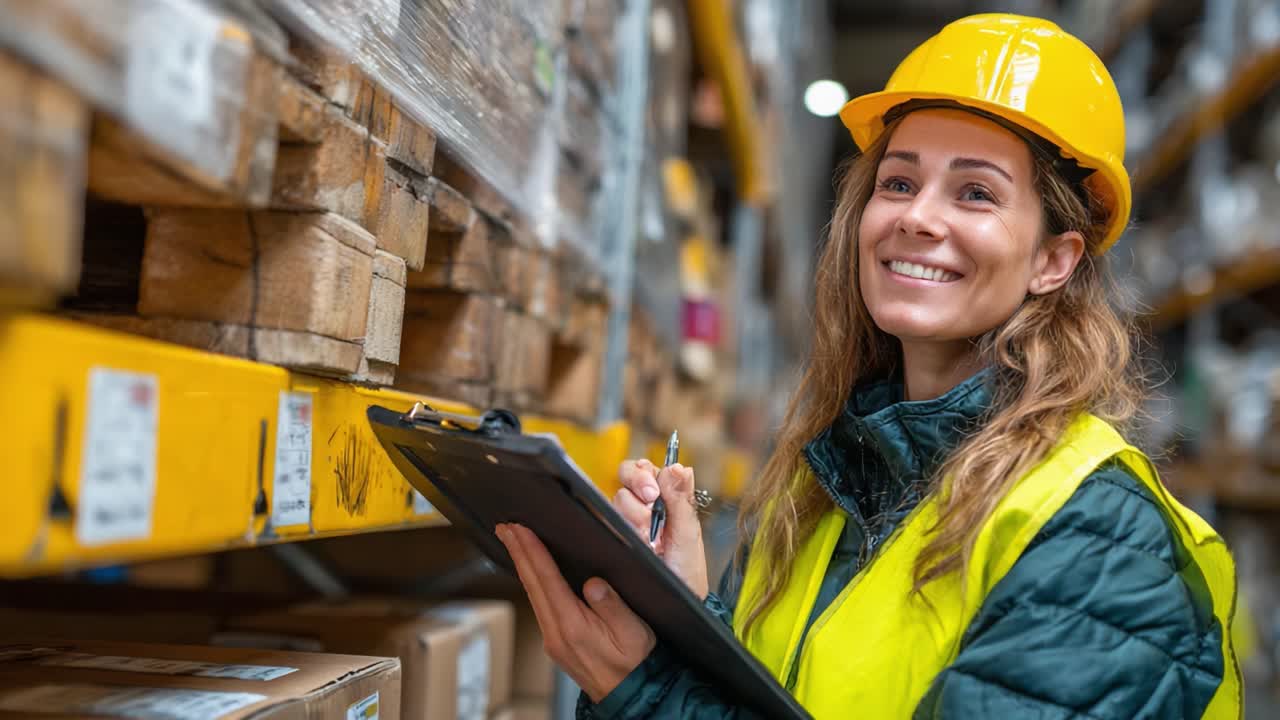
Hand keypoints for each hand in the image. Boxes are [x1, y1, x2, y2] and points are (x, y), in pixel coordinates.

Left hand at [495, 523, 655, 701]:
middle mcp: (556, 633)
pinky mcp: (555, 641)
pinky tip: (531, 571)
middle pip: (531, 583)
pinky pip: (538, 604)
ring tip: (513, 541)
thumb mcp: (634, 633)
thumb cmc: (635, 664)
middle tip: (505, 527)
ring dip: (522, 564)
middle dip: (518, 552)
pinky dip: (531, 581)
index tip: (520, 530)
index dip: (532, 551)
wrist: (629, 696)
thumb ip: (613, 607)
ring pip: (532, 593)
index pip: (547, 580)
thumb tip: (593, 582)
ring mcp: (553, 638)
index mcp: (574, 627)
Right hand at [614, 459, 709, 599]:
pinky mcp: (614, 534)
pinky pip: (606, 519)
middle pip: (626, 474)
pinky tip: (639, 543)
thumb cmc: (686, 570)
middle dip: (638, 484)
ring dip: (636, 515)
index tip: (654, 491)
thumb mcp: (688, 534)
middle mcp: (642, 504)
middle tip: (650, 500)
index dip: (645, 473)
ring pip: (618, 498)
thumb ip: (682, 498)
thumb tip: (680, 466)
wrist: (675, 599)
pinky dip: (622, 529)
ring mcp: (627, 519)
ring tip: (651, 538)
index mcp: (664, 497)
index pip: (645, 467)